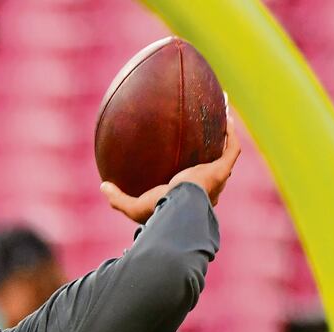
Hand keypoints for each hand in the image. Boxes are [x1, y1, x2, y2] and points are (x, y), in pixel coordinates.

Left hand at [102, 115, 242, 222]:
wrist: (177, 209)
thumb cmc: (157, 211)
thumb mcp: (133, 207)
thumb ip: (117, 198)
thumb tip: (102, 186)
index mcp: (190, 201)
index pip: (192, 189)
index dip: (191, 178)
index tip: (182, 166)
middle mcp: (207, 190)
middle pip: (211, 170)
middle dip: (212, 155)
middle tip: (206, 141)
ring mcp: (216, 180)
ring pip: (225, 155)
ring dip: (226, 138)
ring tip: (223, 120)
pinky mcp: (221, 170)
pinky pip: (231, 149)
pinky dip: (230, 134)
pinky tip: (227, 117)